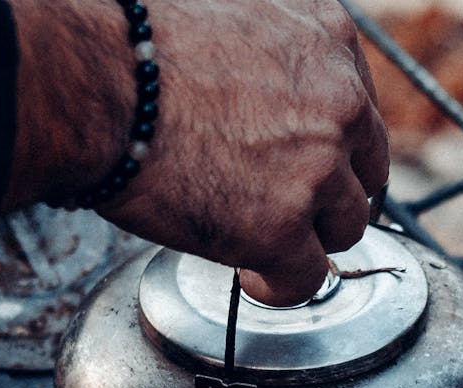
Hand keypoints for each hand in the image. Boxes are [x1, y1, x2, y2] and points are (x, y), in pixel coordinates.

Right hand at [5, 0, 388, 305]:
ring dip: (307, 238)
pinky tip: (251, 274)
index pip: (359, 107)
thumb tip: (255, 88)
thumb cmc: (135, 49)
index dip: (332, 145)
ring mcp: (317, 167)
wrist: (97, 83)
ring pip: (344, 226)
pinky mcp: (282, 226)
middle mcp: (339, 100)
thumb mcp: (226, 13)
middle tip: (289, 208)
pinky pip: (305, 278)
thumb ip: (266, 49)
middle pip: (365, 170)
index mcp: (328, 38)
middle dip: (330, 194)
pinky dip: (279, 284)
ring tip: (260, 240)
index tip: (309, 163)